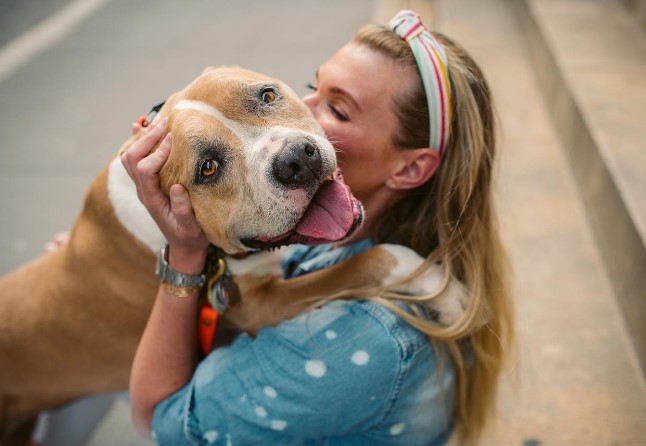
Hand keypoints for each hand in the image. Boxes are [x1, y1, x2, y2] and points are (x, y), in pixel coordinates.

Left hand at [120, 118, 208, 273]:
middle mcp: (143, 190)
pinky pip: (135, 159)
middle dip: (146, 138)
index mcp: (152, 199)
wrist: (184, 247)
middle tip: (165, 123)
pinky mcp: (148, 183)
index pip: (144, 169)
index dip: (158, 152)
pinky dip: (137, 141)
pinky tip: (141, 126)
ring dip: (141, 138)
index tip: (174, 139)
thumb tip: (177, 187)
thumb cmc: (191, 237)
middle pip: (131, 158)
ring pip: (130, 156)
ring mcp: (143, 186)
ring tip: (158, 122)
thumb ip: (183, 210)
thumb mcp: (191, 228)